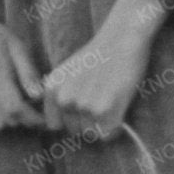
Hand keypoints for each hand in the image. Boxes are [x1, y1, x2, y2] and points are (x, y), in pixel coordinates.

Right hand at [0, 0, 46, 137]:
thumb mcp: (17, 47)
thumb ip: (29, 72)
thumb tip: (40, 96)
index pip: (16, 108)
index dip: (33, 118)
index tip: (43, 119)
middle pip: (6, 120)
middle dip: (22, 119)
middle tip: (30, 110)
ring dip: (6, 122)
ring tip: (11, 109)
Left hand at [37, 0, 163, 142]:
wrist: (121, 38)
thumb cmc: (99, 56)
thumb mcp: (68, 73)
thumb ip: (61, 96)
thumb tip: (60, 126)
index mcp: (52, 89)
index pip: (55, 125)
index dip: (72, 120)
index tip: (84, 109)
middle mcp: (63, 98)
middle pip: (74, 131)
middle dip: (88, 122)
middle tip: (103, 101)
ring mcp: (83, 105)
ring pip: (90, 134)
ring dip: (102, 125)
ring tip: (111, 102)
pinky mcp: (104, 109)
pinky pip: (106, 134)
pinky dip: (115, 127)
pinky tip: (119, 110)